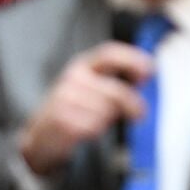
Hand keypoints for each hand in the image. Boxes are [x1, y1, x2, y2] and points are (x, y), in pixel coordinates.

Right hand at [19, 42, 152, 175]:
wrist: (40, 135)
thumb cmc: (71, 109)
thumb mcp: (89, 87)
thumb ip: (114, 81)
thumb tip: (144, 77)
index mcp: (82, 65)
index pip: (109, 53)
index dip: (132, 59)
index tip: (150, 70)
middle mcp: (73, 78)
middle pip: (115, 90)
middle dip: (133, 104)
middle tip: (140, 114)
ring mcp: (66, 98)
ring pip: (106, 110)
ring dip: (108, 119)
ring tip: (96, 121)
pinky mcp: (62, 119)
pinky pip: (94, 125)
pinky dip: (95, 130)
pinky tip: (85, 129)